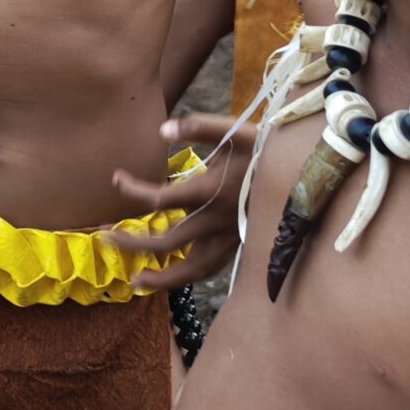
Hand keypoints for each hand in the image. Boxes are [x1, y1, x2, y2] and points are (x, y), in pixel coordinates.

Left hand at [103, 114, 248, 291]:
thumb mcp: (233, 130)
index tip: (116, 179)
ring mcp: (228, 238)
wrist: (305, 173)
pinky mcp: (238, 246)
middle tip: (104, 239)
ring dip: (162, 277)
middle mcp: (216, 220)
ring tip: (136, 282)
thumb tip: (162, 129)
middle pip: (166, 243)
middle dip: (132, 244)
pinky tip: (173, 277)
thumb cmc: (264, 148)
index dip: (132, 191)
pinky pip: (211, 269)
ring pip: (192, 269)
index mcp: (209, 191)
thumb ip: (198, 127)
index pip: (159, 199)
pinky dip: (189, 277)